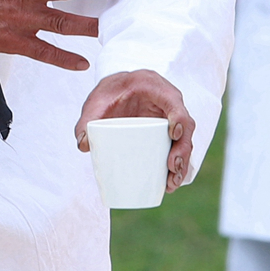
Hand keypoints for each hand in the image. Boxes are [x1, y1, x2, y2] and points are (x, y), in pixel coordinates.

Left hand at [75, 69, 196, 191]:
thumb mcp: (96, 102)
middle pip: (186, 125)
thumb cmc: (109, 92)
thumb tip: (83, 145)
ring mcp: (172, 117)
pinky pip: (178, 147)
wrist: (116, 89)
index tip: (174, 134)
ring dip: (182, 162)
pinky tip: (170, 183)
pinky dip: (177, 166)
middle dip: (182, 149)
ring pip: (185, 139)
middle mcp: (169, 102)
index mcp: (154, 87)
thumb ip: (86, 120)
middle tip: (172, 167)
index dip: (179, 117)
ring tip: (171, 183)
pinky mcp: (169, 131)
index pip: (174, 101)